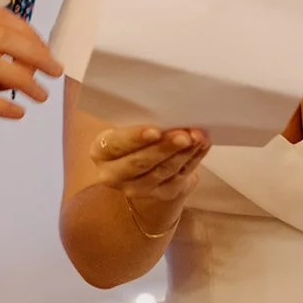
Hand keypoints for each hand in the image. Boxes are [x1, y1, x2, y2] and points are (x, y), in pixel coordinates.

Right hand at [91, 125, 210, 232]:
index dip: (135, 138)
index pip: (115, 145)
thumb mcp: (128, 124)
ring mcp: (138, 188)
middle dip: (165, 147)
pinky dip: (194, 159)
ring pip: (163, 171)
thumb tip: (166, 109)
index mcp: (100, 152)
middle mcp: (114, 175)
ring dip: (183, 153)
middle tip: (185, 135)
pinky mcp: (161, 194)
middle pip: (140, 162)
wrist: (143, 163)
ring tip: (198, 136)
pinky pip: (179, 177)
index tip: (155, 130)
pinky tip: (202, 145)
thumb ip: (139, 118)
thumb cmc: (135, 135)